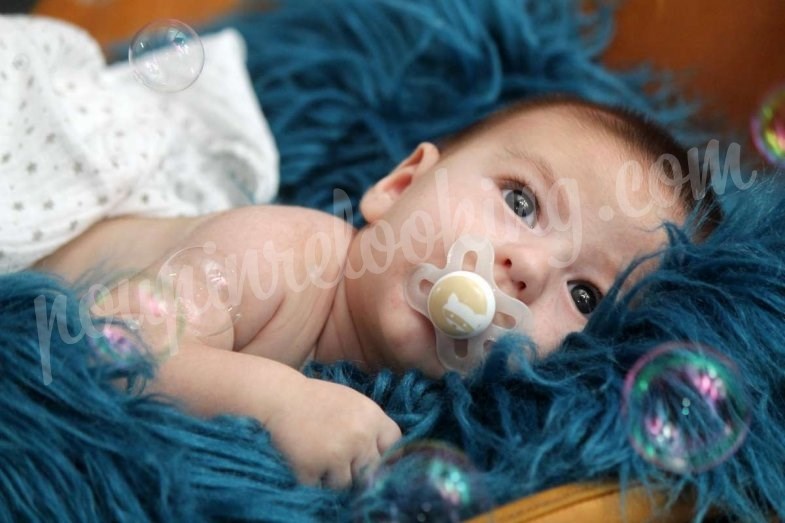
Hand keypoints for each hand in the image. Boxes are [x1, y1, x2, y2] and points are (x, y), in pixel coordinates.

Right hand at [266, 376, 400, 488]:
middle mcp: (360, 437)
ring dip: (333, 476)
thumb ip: (370, 426)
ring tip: (319, 457)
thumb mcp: (353, 403)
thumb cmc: (316, 399)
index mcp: (372, 417)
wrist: (279, 397)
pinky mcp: (313, 467)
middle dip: (358, 470)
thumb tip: (388, 460)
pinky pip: (320, 487)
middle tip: (341, 461)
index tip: (374, 459)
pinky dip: (312, 479)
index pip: (394, 446)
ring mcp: (337, 453)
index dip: (385, 455)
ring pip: (346, 483)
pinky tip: (305, 461)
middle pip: (371, 471)